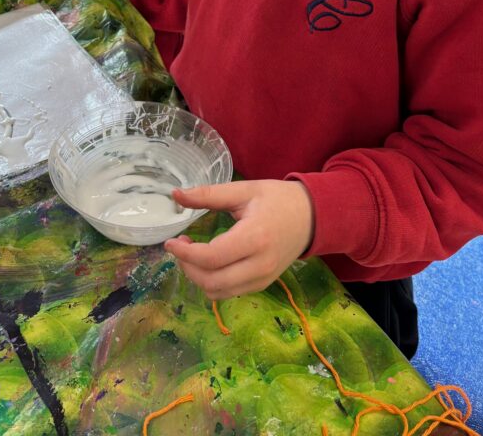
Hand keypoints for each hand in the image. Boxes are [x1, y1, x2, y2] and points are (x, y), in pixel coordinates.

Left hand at [164, 179, 314, 299]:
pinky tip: (209, 262)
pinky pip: (229, 292)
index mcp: (254, 238)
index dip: (185, 253)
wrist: (311, 217)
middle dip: (187, 266)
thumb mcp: (244, 190)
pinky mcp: (263, 285)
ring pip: (218, 293)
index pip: (211, 258)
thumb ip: (208, 194)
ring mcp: (262, 279)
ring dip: (197, 277)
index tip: (170, 241)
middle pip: (211, 281)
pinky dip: (212, 282)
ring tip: (192, 254)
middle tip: (180, 246)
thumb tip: (175, 195)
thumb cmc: (277, 199)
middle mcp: (259, 265)